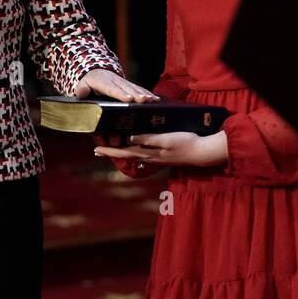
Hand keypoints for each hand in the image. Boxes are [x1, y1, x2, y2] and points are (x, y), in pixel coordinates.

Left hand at [73, 68, 157, 102]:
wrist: (94, 70)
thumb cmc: (88, 82)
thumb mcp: (81, 84)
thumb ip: (81, 89)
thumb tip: (81, 92)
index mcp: (103, 82)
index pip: (111, 88)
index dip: (120, 94)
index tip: (128, 99)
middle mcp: (115, 81)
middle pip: (127, 88)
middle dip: (136, 95)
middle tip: (144, 101)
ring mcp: (123, 82)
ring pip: (135, 88)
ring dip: (144, 94)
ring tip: (152, 100)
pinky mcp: (129, 85)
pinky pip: (139, 89)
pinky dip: (147, 93)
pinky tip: (155, 99)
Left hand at [94, 131, 226, 167]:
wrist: (201, 152)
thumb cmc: (184, 142)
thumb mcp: (165, 139)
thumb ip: (147, 139)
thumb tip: (128, 140)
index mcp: (148, 152)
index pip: (123, 152)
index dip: (109, 151)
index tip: (96, 150)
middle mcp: (150, 158)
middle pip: (126, 155)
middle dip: (112, 152)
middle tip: (97, 151)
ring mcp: (157, 159)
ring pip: (134, 156)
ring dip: (122, 153)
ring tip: (113, 150)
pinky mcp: (163, 157)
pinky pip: (144, 157)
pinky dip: (136, 154)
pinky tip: (137, 154)